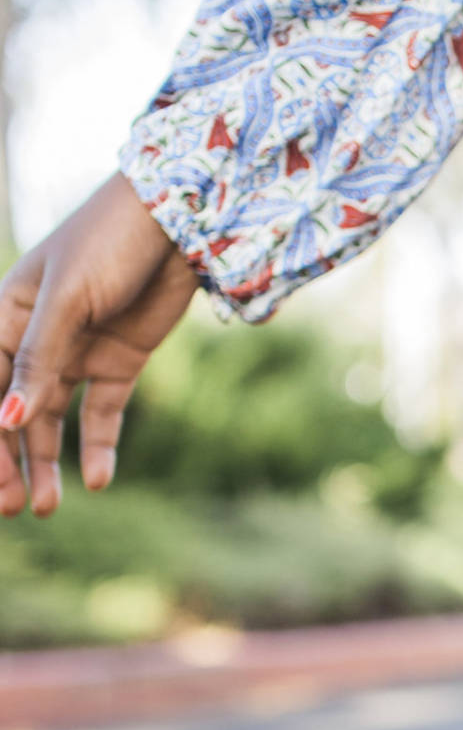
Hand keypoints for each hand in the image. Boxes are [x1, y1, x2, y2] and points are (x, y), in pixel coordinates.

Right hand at [0, 175, 199, 518]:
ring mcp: (78, 353)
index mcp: (4, 316)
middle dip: (10, 460)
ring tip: (50, 507)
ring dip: (48, 463)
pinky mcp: (120, 363)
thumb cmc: (107, 242)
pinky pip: (102, 414)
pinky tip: (98, 480)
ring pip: (53, 421)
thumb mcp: (67, 301)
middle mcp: (36, 339)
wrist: (177, 221)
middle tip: (14, 509)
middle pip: (14, 410)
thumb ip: (39, 361)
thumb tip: (8, 421)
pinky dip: (98, 447)